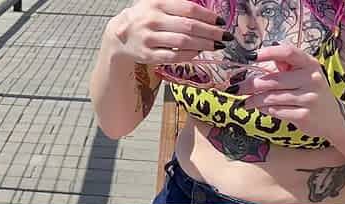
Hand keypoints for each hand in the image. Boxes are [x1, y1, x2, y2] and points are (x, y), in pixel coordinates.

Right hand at [108, 0, 231, 64]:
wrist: (119, 36)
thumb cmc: (144, 19)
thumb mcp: (157, 4)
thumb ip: (178, 5)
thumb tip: (206, 13)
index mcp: (157, 4)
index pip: (188, 8)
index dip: (207, 15)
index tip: (220, 21)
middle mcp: (152, 20)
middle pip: (188, 26)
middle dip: (210, 32)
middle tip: (225, 36)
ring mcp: (149, 39)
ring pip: (182, 42)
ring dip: (203, 44)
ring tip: (216, 45)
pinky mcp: (148, 55)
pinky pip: (173, 56)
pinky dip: (189, 55)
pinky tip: (198, 53)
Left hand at [235, 43, 344, 138]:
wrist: (333, 118)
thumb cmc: (311, 93)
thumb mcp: (305, 75)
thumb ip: (286, 67)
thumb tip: (260, 60)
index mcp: (310, 64)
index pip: (288, 53)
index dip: (268, 53)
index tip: (250, 57)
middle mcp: (311, 79)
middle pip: (273, 80)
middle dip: (250, 85)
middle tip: (236, 89)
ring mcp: (309, 98)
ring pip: (272, 97)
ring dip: (254, 100)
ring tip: (245, 102)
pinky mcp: (305, 115)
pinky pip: (277, 111)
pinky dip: (264, 110)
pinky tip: (259, 109)